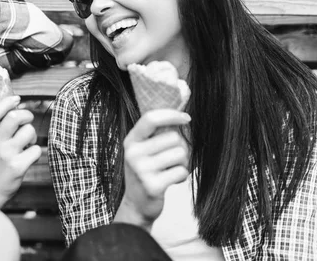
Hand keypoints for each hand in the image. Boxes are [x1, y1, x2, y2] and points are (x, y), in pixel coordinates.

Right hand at [0, 96, 41, 207]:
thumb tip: (17, 106)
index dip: (6, 102)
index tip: (16, 99)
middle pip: (14, 117)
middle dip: (27, 115)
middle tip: (27, 122)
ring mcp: (6, 155)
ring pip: (29, 131)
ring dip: (33, 136)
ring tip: (27, 144)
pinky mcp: (17, 167)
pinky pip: (36, 149)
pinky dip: (36, 152)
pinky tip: (28, 157)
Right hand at [114, 109, 190, 229]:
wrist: (136, 204)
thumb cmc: (145, 172)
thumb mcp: (142, 150)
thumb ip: (156, 133)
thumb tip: (183, 111)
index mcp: (131, 141)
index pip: (151, 118)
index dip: (171, 115)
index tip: (186, 118)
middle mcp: (133, 153)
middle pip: (173, 137)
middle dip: (180, 147)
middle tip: (171, 159)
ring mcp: (141, 170)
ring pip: (180, 154)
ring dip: (182, 163)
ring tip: (170, 170)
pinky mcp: (153, 186)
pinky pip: (181, 171)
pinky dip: (181, 176)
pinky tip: (171, 181)